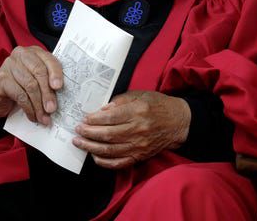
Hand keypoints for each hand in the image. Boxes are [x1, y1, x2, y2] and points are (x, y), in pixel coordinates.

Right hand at [0, 46, 62, 123]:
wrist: (2, 93)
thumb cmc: (24, 84)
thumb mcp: (39, 78)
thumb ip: (49, 80)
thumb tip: (63, 95)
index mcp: (35, 52)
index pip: (49, 60)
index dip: (56, 73)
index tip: (59, 87)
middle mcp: (21, 55)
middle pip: (39, 73)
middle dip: (48, 93)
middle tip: (52, 108)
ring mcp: (9, 66)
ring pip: (30, 85)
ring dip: (39, 104)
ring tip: (44, 116)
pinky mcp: (1, 80)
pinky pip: (19, 95)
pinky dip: (28, 107)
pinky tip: (33, 115)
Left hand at [73, 90, 190, 169]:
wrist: (178, 122)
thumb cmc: (159, 106)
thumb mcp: (142, 95)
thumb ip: (121, 100)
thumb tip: (103, 110)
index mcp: (139, 111)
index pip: (110, 117)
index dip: (94, 119)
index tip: (85, 118)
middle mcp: (138, 129)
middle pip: (106, 134)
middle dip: (88, 133)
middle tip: (77, 130)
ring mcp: (139, 145)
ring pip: (109, 150)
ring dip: (90, 147)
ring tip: (79, 142)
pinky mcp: (140, 156)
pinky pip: (118, 163)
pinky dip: (103, 161)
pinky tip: (94, 156)